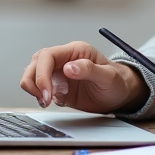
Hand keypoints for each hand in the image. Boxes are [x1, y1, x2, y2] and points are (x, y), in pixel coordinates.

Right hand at [20, 41, 148, 113]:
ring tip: (46, 102)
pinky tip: (50, 102)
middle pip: (35, 64)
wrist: (121, 94)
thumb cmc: (118, 81)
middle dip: (34, 81)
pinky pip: (39, 88)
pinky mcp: (57, 86)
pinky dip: (38, 95)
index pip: (48, 56)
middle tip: (45, 100)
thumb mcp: (109, 76)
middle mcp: (64, 60)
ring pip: (33, 74)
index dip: (42, 74)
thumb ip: (89, 70)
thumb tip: (69, 68)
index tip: (47, 93)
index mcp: (75, 51)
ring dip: (33, 88)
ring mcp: (58, 73)